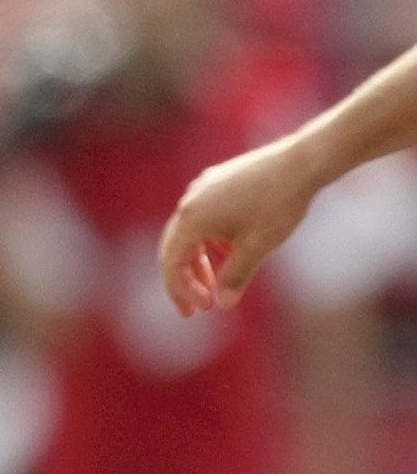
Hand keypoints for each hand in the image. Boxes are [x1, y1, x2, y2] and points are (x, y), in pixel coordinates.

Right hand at [159, 138, 320, 314]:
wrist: (301, 163)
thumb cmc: (278, 205)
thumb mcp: (257, 247)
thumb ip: (236, 277)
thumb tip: (223, 303)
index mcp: (192, 218)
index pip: (172, 263)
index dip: (181, 291)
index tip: (199, 311)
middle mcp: (190, 201)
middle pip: (174, 248)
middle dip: (185, 279)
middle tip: (200, 305)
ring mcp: (203, 189)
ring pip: (189, 232)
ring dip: (198, 261)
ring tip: (216, 283)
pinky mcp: (218, 182)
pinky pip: (203, 217)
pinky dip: (209, 241)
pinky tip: (230, 251)